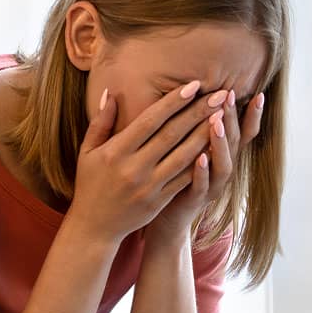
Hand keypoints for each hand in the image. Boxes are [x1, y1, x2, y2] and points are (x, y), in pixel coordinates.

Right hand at [66, 81, 227, 246]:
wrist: (94, 227)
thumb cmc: (90, 184)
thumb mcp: (87, 152)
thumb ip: (100, 122)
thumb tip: (111, 92)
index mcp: (116, 151)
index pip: (150, 121)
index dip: (173, 102)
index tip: (193, 86)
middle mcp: (134, 167)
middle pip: (172, 134)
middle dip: (198, 112)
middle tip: (220, 94)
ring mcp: (149, 186)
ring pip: (183, 156)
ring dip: (206, 134)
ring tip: (223, 116)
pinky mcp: (159, 201)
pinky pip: (184, 178)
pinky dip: (201, 162)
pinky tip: (216, 147)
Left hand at [144, 89, 265, 247]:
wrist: (167, 217)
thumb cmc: (177, 174)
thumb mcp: (192, 148)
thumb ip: (199, 126)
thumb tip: (201, 92)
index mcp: (224, 156)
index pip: (244, 133)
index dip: (253, 116)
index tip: (259, 94)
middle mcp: (224, 171)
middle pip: (234, 143)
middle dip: (232, 119)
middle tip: (228, 95)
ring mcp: (212, 187)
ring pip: (224, 166)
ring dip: (220, 143)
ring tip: (216, 122)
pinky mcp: (194, 201)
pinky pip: (202, 186)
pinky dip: (202, 172)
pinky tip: (199, 157)